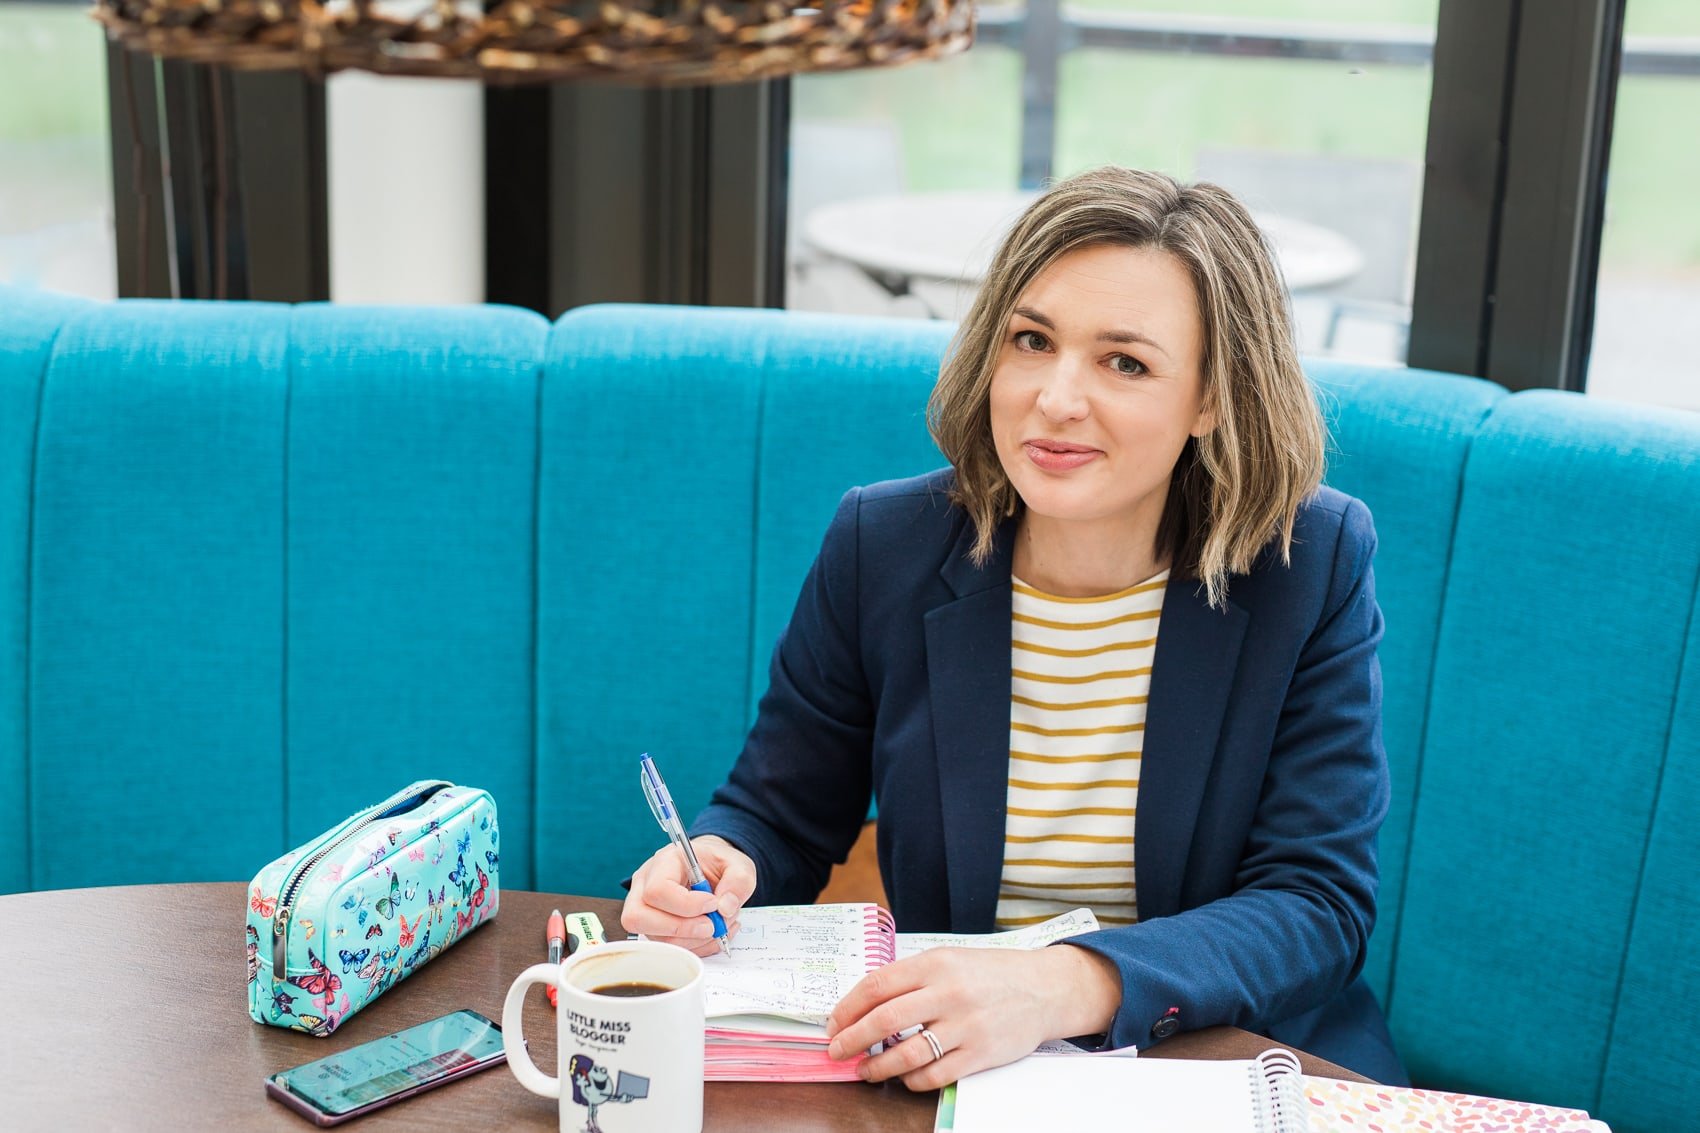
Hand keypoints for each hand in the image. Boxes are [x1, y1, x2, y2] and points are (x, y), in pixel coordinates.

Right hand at [620, 835, 755, 956]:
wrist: (713, 870)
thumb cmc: (719, 864)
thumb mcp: (738, 865)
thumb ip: (738, 881)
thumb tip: (725, 908)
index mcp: (664, 862)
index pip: (658, 889)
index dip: (686, 905)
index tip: (713, 904)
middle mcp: (645, 885)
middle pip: (640, 917)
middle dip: (682, 929)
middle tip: (712, 925)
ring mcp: (645, 908)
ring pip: (654, 938)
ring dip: (692, 940)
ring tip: (718, 927)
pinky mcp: (653, 928)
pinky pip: (667, 948)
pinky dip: (695, 948)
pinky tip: (712, 935)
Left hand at [823, 944, 1120, 1089]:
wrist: (1044, 988)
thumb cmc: (990, 973)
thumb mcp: (949, 960)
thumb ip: (911, 978)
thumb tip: (864, 1005)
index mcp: (935, 963)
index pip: (877, 986)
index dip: (848, 1008)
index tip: (834, 1024)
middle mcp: (948, 992)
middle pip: (884, 1020)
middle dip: (852, 1040)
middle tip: (837, 1052)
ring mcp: (965, 1025)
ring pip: (906, 1053)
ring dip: (878, 1067)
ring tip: (865, 1071)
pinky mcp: (980, 1054)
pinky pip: (935, 1075)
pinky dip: (912, 1081)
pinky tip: (903, 1078)